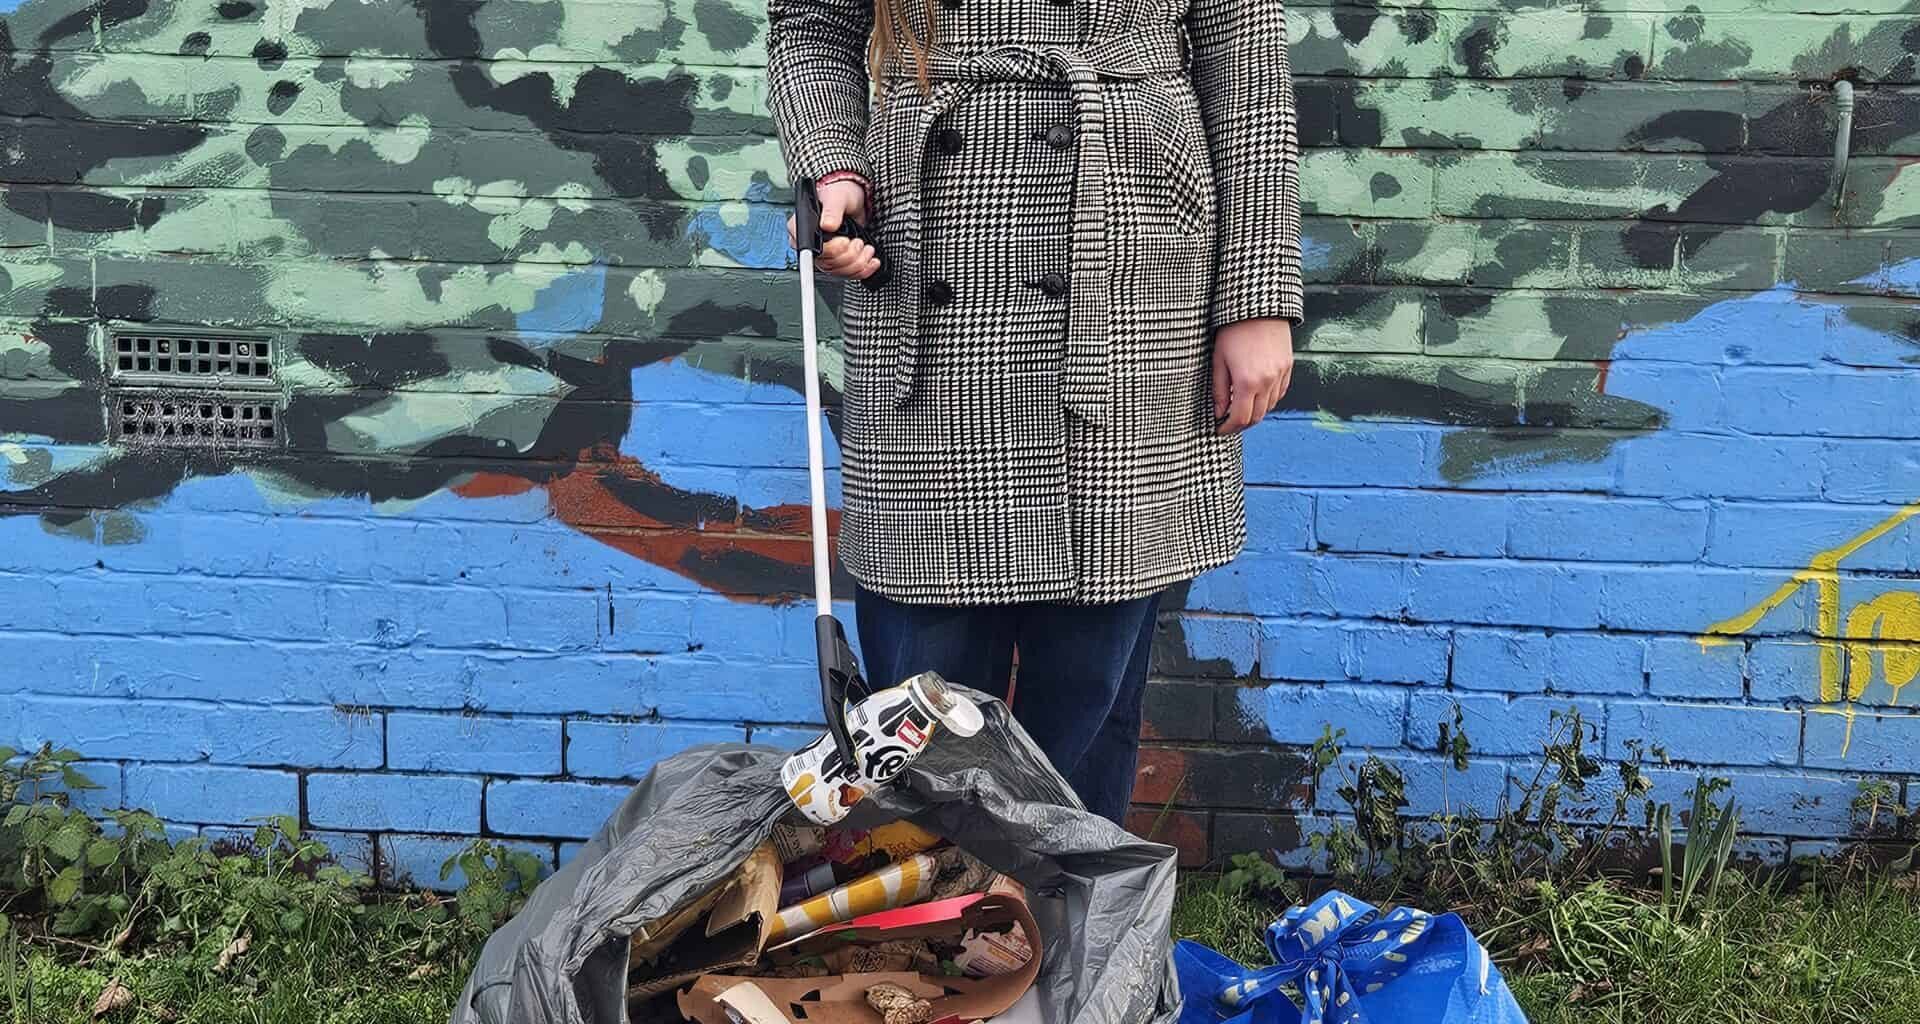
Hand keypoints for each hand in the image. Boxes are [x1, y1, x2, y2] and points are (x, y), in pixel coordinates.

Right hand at [787, 179, 880, 280]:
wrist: (852, 200)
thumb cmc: (839, 194)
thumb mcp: (837, 197)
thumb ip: (832, 210)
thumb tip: (827, 225)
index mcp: (801, 227)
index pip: (809, 249)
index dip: (829, 250)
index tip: (844, 242)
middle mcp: (810, 243)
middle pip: (825, 263)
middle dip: (848, 255)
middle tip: (857, 241)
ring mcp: (824, 254)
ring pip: (838, 271)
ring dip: (857, 262)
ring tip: (866, 248)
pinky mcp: (837, 260)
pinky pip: (848, 274)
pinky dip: (863, 270)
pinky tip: (871, 261)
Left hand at [1212, 318, 1294, 434]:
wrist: (1258, 306)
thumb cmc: (1233, 329)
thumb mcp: (1219, 360)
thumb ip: (1219, 390)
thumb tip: (1219, 413)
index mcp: (1248, 382)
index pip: (1240, 419)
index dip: (1228, 429)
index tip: (1219, 430)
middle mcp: (1268, 382)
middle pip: (1257, 417)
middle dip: (1241, 424)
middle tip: (1228, 423)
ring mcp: (1281, 374)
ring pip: (1269, 407)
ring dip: (1255, 412)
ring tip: (1240, 409)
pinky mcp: (1288, 366)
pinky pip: (1280, 393)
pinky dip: (1268, 400)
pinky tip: (1257, 395)